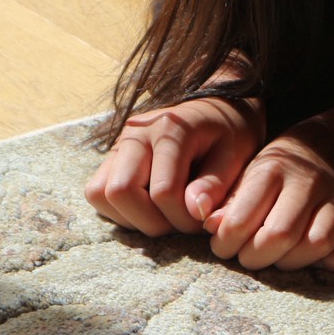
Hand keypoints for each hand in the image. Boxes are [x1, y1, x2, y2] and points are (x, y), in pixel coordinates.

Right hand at [84, 96, 262, 236]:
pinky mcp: (111, 156)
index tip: (202, 220)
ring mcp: (118, 143)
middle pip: (119, 192)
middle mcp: (136, 132)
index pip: (163, 192)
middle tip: (178, 223)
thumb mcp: (236, 155)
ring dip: (130, 218)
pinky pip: (97, 193)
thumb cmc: (230, 135)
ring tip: (163, 216)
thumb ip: (216, 184)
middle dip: (150, 222)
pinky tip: (149, 208)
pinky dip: (119, 211)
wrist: (215, 111)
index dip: (182, 219)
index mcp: (171, 129)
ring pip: (99, 194)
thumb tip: (195, 212)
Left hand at [204, 99, 333, 270]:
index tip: (224, 246)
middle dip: (257, 257)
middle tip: (250, 256)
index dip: (226, 242)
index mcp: (274, 169)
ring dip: (294, 261)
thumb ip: (232, 200)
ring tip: (280, 256)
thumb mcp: (254, 172)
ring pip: (318, 244)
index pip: (242, 218)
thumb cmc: (287, 167)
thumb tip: (211, 227)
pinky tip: (319, 256)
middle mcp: (310, 182)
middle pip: (280, 235)